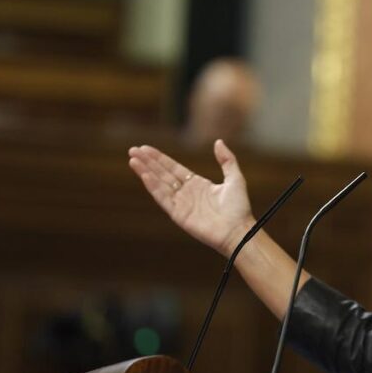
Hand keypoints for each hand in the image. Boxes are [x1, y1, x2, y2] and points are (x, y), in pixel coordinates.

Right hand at [128, 140, 254, 255]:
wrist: (238, 230)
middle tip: (133, 150)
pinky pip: (163, 198)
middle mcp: (186, 193)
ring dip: (145, 171)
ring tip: (133, 159)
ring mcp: (181, 204)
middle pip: (163, 174)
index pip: (173, 168)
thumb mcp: (235, 178)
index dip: (160, 158)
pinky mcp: (178, 214)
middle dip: (148, 162)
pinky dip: (153, 186)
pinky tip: (144, 174)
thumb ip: (227, 160)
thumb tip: (218, 141)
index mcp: (197, 184)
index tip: (146, 149)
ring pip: (159, 184)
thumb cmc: (238, 208)